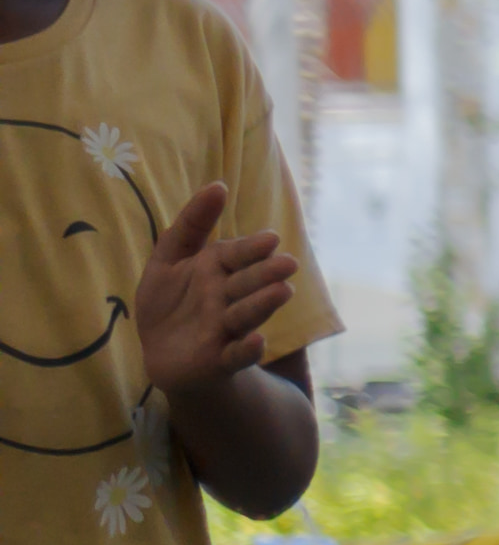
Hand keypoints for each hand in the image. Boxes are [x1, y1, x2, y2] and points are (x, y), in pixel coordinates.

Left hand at [127, 182, 293, 386]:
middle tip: (288, 264)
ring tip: (282, 292)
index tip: (270, 239)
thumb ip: (192, 224)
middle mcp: (225, 298)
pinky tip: (258, 342)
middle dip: (265, 274)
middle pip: (247, 283)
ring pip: (245, 314)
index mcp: (216, 271)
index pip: (237, 255)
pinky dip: (247, 350)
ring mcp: (225, 329)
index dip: (251, 248)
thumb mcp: (170, 258)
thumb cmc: (171, 302)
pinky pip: (235, 355)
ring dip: (263, 304)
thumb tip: (219, 184)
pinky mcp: (219, 360)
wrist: (165, 355)